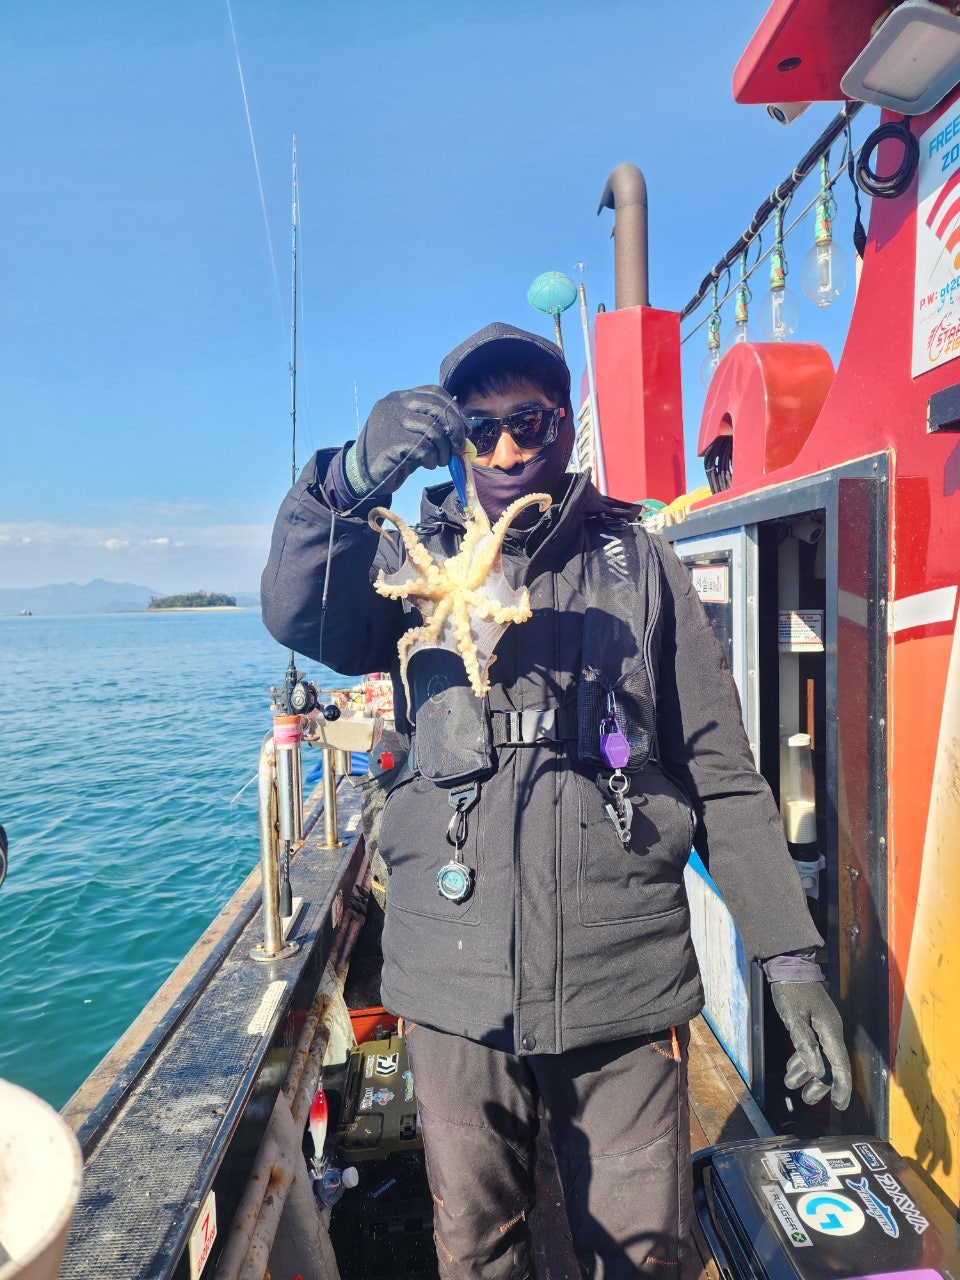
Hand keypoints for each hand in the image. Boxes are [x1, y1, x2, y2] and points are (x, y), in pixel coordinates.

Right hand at [345, 386, 465, 498]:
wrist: (364, 474)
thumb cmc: (393, 454)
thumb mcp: (414, 433)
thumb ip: (433, 426)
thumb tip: (463, 429)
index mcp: (400, 398)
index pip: (434, 393)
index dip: (454, 410)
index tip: (465, 429)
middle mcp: (395, 404)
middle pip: (437, 407)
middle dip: (454, 429)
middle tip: (458, 448)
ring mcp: (392, 420)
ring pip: (433, 429)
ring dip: (444, 450)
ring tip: (440, 461)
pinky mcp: (392, 440)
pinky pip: (424, 447)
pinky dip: (431, 458)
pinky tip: (427, 464)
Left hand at [770, 980, 851, 1109]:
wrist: (789, 965)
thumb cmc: (791, 991)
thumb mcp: (794, 1018)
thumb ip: (805, 1044)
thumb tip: (817, 1071)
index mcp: (830, 1031)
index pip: (840, 1065)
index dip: (841, 1087)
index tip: (839, 1105)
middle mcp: (831, 1031)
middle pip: (831, 1064)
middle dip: (820, 1084)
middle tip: (807, 1100)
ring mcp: (823, 1027)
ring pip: (820, 1056)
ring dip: (807, 1072)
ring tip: (791, 1085)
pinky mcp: (814, 1023)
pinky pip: (812, 1046)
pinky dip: (803, 1058)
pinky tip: (791, 1068)